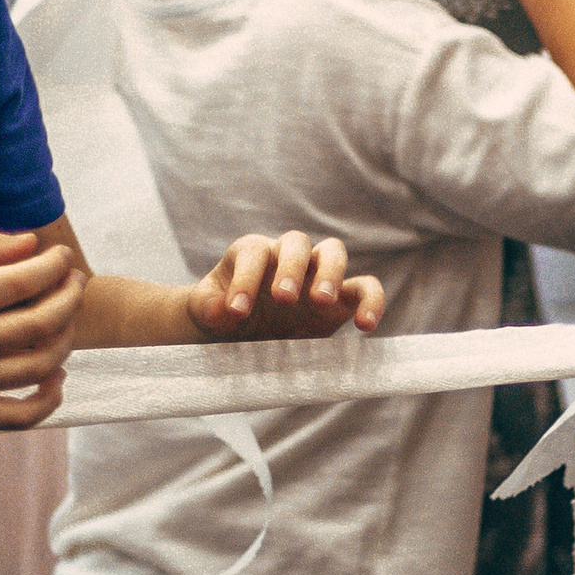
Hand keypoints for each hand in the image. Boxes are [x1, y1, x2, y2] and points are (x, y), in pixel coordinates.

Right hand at [0, 223, 84, 424]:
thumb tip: (30, 243)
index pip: (18, 281)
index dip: (51, 267)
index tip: (62, 257)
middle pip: (38, 323)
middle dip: (70, 298)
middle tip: (75, 282)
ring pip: (39, 365)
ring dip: (67, 339)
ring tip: (67, 319)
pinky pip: (23, 416)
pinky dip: (51, 398)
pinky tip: (57, 373)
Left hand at [188, 230, 384, 337]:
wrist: (242, 332)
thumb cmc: (222, 313)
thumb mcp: (204, 311)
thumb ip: (206, 307)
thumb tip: (221, 308)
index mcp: (252, 253)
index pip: (253, 253)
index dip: (245, 279)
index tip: (237, 311)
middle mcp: (287, 256)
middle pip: (296, 242)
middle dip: (291, 268)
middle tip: (283, 299)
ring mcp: (317, 274)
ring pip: (333, 252)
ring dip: (330, 273)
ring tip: (320, 303)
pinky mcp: (342, 298)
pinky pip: (365, 287)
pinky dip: (371, 300)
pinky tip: (365, 326)